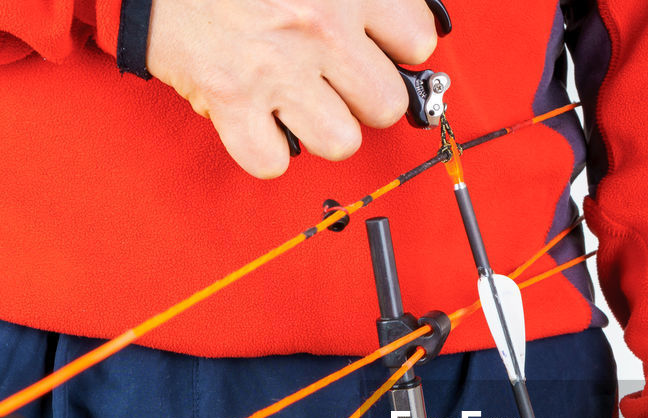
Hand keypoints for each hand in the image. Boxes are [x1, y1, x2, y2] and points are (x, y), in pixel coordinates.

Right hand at [147, 0, 438, 177]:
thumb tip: (403, 33)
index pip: (418, 43)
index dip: (398, 51)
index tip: (376, 49)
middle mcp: (318, 26)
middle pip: (387, 104)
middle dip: (361, 97)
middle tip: (332, 79)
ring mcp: (276, 66)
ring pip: (342, 142)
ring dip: (321, 129)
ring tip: (297, 101)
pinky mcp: (229, 97)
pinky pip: (272, 162)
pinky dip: (264, 149)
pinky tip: (257, 118)